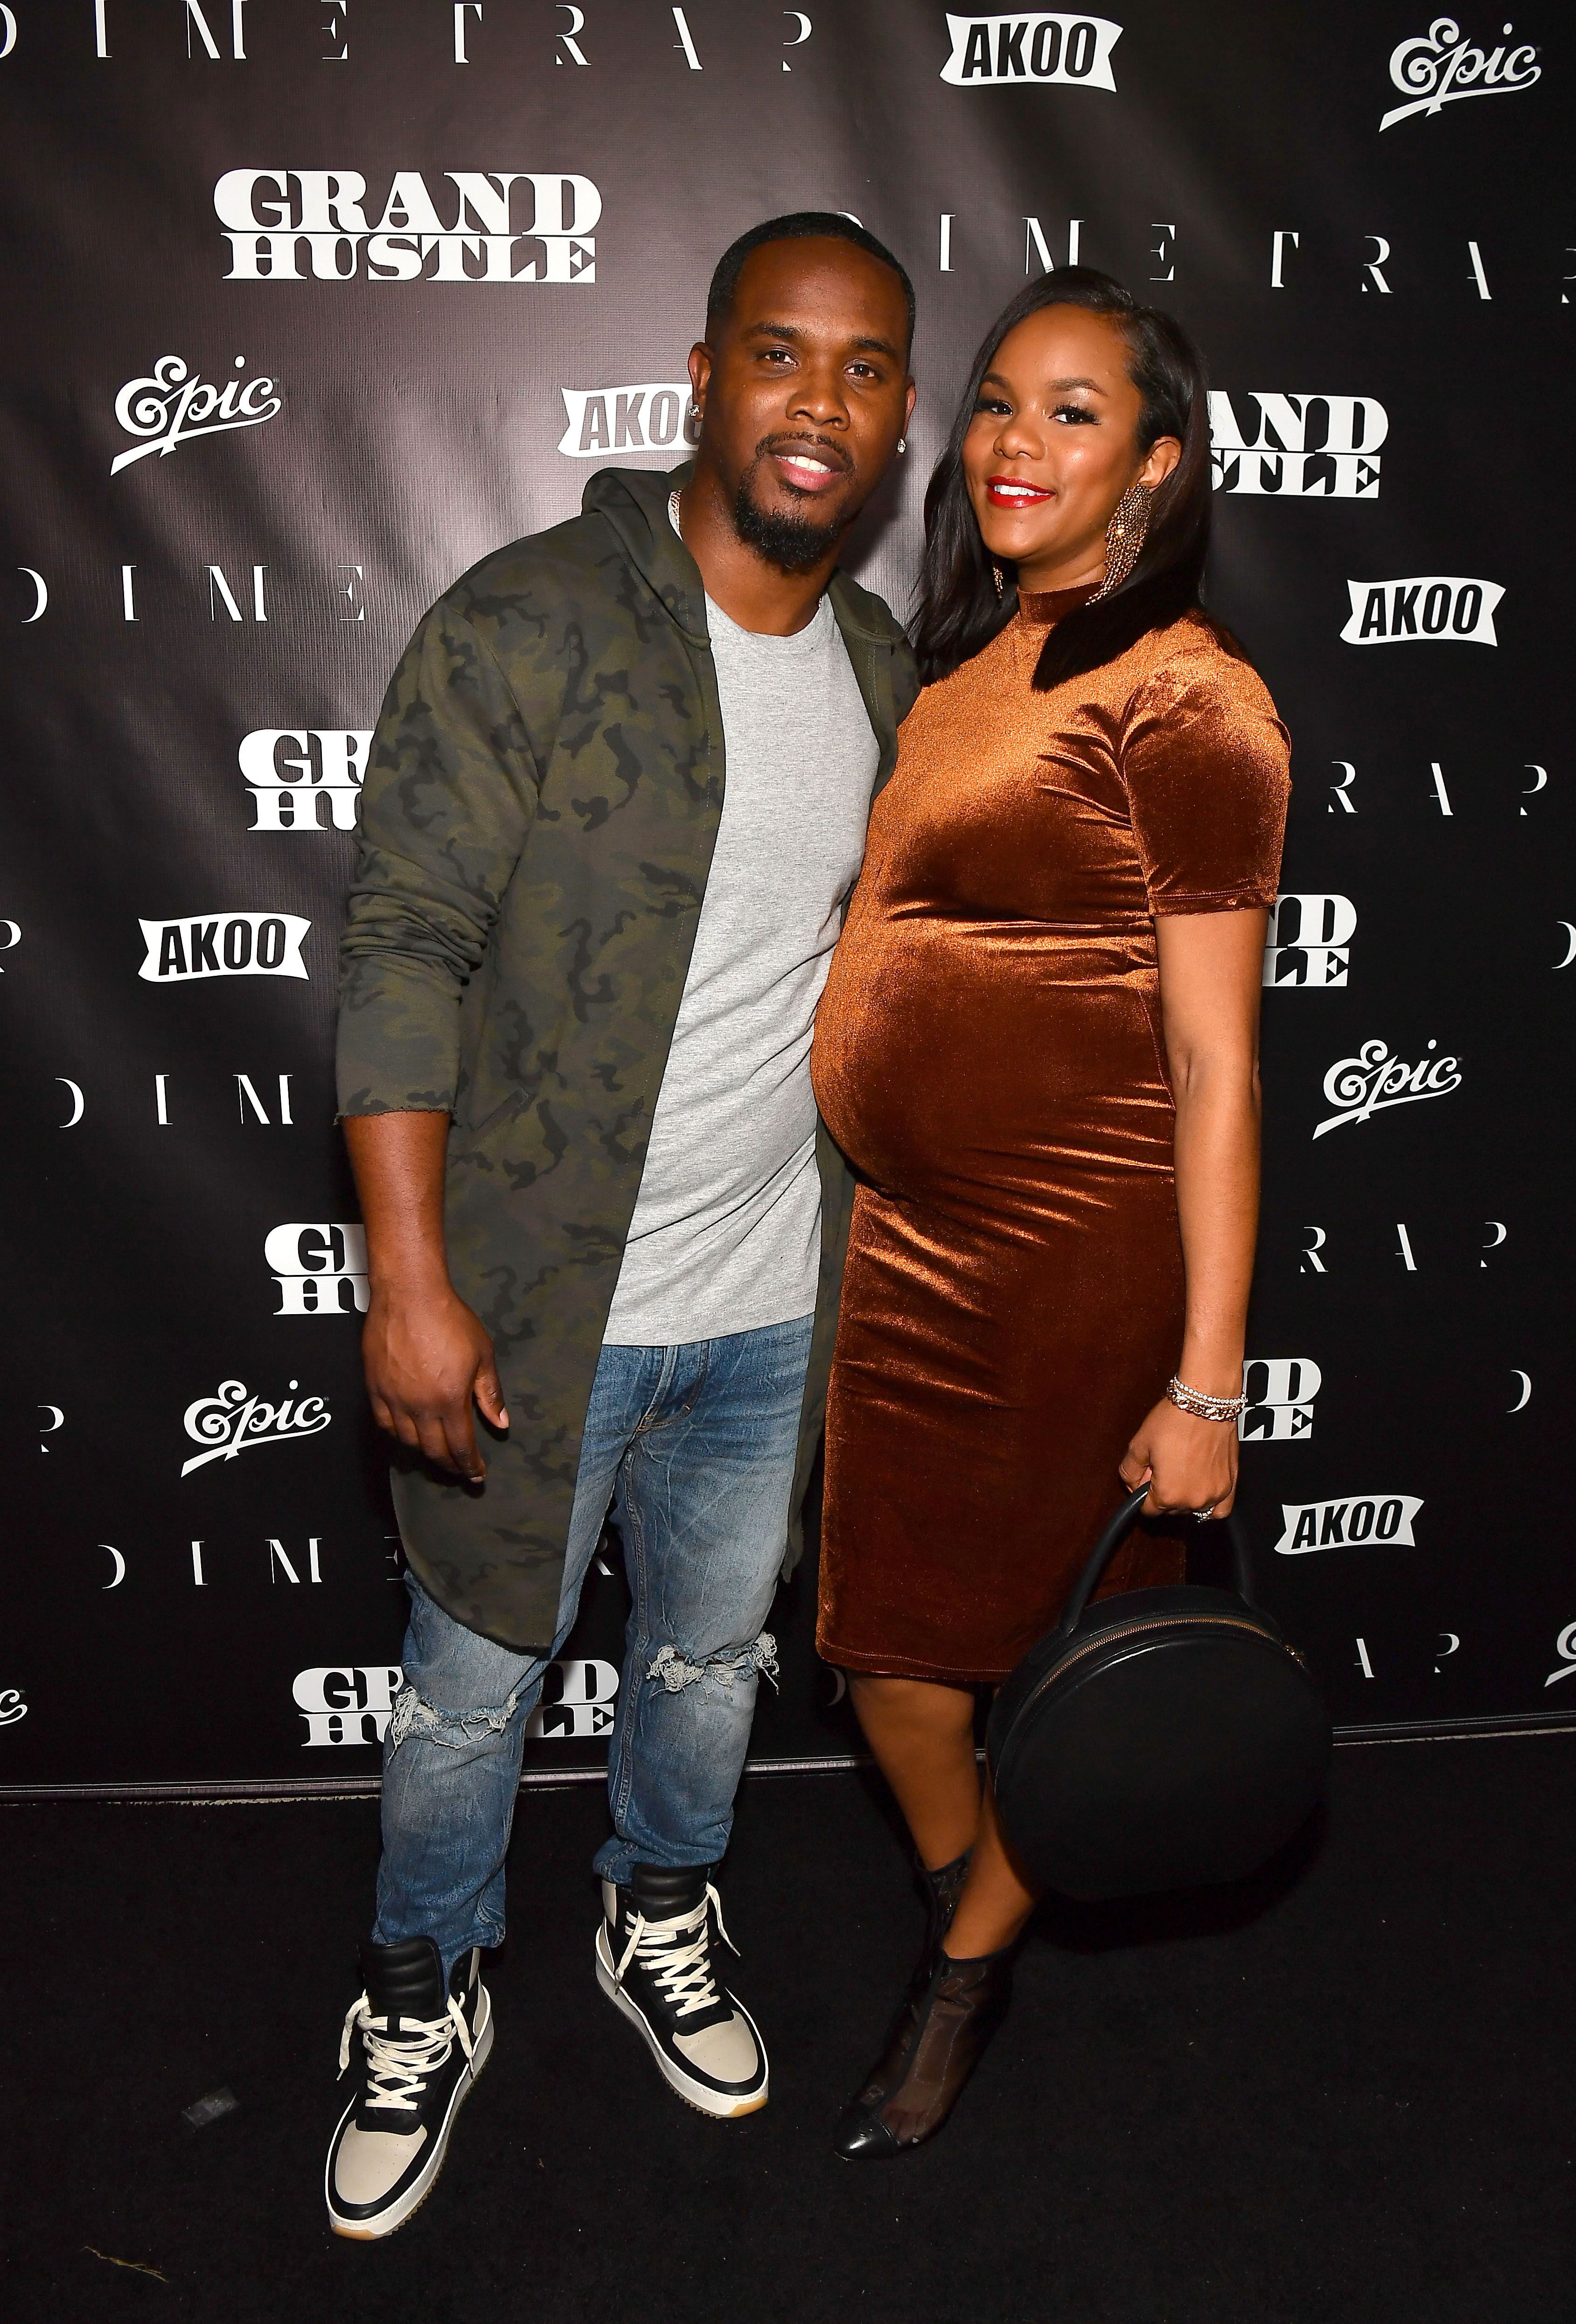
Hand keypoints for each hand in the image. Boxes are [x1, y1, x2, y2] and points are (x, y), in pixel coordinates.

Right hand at [362, 1284, 506, 1480]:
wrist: (409, 1295)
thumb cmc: (449, 1319)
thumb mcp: (482, 1354)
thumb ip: (490, 1393)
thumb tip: (500, 1422)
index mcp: (449, 1399)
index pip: (460, 1446)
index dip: (469, 1465)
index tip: (477, 1474)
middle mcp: (419, 1405)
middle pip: (432, 1450)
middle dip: (449, 1464)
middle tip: (459, 1470)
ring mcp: (394, 1398)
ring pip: (406, 1441)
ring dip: (423, 1451)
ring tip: (436, 1452)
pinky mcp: (374, 1387)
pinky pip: (383, 1423)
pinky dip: (396, 1434)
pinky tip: (407, 1433)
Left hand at [1119, 1395, 1237, 1518]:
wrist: (1205, 1402)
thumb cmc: (1175, 1419)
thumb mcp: (1138, 1444)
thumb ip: (1129, 1472)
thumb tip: (1132, 1485)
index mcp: (1168, 1494)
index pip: (1148, 1509)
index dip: (1143, 1491)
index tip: (1147, 1475)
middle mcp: (1193, 1500)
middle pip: (1171, 1510)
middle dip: (1164, 1491)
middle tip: (1165, 1465)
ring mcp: (1215, 1494)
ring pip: (1193, 1508)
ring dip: (1185, 1495)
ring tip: (1183, 1469)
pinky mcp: (1230, 1484)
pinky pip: (1220, 1509)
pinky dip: (1210, 1505)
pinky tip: (1201, 1488)